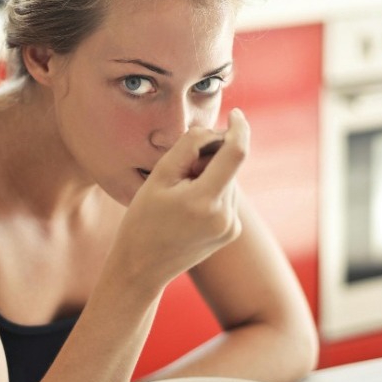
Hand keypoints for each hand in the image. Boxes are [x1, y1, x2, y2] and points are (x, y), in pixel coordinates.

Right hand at [114, 108, 249, 289]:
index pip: (236, 152)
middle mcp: (225, 216)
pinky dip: (212, 191)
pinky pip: (227, 198)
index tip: (236, 114)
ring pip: (229, 181)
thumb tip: (214, 130)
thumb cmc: (143, 219)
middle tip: (180, 172)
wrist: (142, 267)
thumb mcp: (159, 176)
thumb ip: (189, 146)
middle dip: (211, 158)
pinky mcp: (231, 232)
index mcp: (205, 200)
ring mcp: (231, 227)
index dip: (239, 128)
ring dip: (211, 176)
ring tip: (180, 195)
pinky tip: (188, 208)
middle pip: (230, 167)